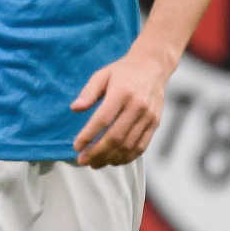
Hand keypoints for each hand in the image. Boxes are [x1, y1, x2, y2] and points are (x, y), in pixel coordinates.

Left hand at [71, 45, 173, 166]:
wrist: (153, 66)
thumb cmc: (123, 71)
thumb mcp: (102, 75)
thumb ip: (88, 92)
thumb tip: (74, 108)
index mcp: (122, 92)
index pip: (103, 119)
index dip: (89, 135)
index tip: (76, 146)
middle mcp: (138, 106)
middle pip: (116, 136)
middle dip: (97, 152)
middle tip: (82, 160)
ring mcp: (149, 116)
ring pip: (129, 145)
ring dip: (110, 158)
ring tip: (94, 163)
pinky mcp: (155, 123)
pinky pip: (141, 146)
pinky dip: (127, 158)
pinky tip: (113, 161)